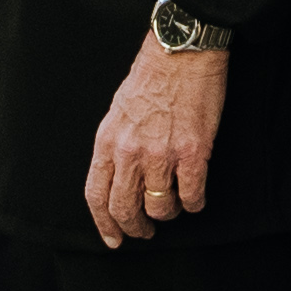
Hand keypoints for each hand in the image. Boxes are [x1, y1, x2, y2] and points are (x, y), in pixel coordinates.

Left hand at [84, 29, 230, 246]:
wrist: (182, 52)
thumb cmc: (151, 77)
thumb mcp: (118, 111)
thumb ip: (116, 146)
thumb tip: (120, 179)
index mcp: (108, 141)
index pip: (96, 195)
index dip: (104, 223)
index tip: (113, 238)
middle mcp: (130, 151)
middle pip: (125, 208)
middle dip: (135, 227)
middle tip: (145, 230)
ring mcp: (161, 154)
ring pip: (160, 207)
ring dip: (167, 213)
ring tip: (173, 204)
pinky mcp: (192, 153)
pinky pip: (191, 195)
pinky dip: (193, 203)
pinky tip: (194, 196)